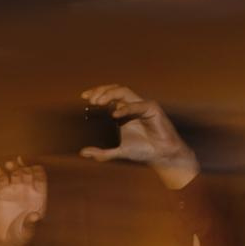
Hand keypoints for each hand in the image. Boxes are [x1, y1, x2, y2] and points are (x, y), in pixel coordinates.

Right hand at [0, 158, 47, 245]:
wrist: (8, 241)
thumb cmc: (23, 236)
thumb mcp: (29, 230)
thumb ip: (32, 222)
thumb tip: (36, 216)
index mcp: (39, 196)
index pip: (41, 178)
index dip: (38, 171)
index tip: (33, 167)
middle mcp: (28, 191)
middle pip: (28, 172)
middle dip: (25, 166)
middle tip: (19, 162)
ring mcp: (15, 190)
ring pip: (15, 173)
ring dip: (13, 167)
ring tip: (9, 165)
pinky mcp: (3, 193)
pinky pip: (2, 179)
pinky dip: (0, 173)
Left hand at [79, 84, 198, 190]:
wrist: (161, 156)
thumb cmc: (143, 150)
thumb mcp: (118, 152)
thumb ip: (102, 153)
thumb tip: (83, 153)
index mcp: (123, 111)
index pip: (108, 95)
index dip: (97, 93)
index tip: (84, 97)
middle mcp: (131, 105)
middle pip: (115, 89)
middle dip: (101, 91)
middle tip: (91, 100)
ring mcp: (142, 105)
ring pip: (124, 91)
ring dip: (110, 94)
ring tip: (98, 102)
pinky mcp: (152, 108)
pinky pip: (137, 105)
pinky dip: (125, 108)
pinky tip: (115, 114)